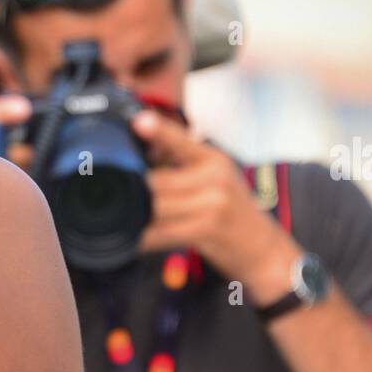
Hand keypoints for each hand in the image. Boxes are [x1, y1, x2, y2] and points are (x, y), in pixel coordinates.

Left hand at [131, 110, 301, 303]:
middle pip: (156, 180)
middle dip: (131, 189)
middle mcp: (213, 178)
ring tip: (116, 218)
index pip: (181, 140)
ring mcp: (210, 205)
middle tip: (108, 192)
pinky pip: (161, 233)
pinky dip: (143, 238)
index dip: (158, 131)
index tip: (137, 121)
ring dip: (132, 216)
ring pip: (155, 206)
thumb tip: (142, 148)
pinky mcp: (204, 231)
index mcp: (213, 159)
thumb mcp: (216, 178)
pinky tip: (132, 240)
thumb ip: (182, 162)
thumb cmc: (232, 211)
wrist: (263, 250)